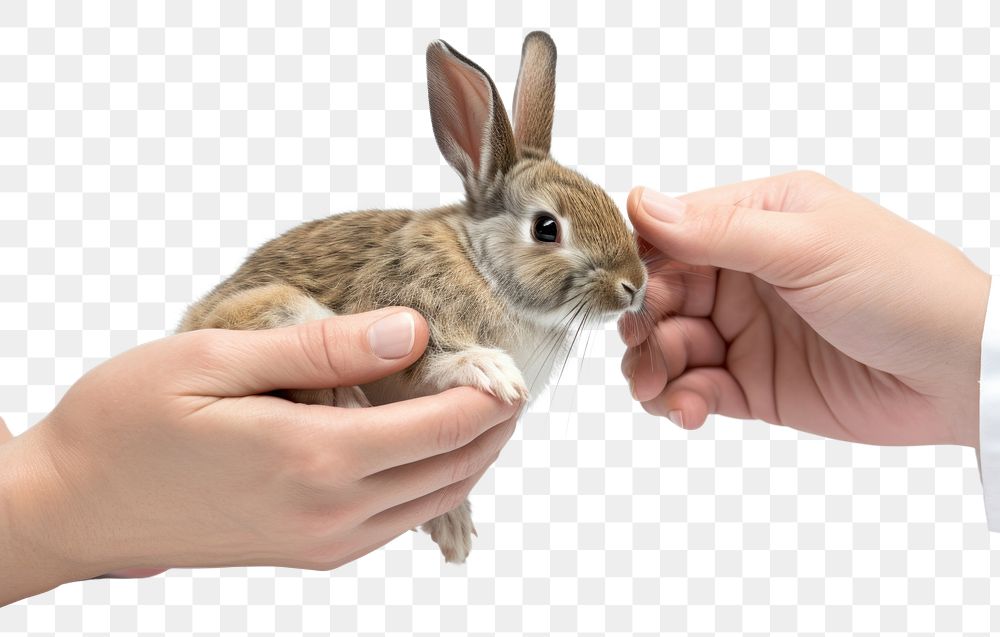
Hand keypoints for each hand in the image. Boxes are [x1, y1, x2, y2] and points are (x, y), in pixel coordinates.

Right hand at [0, 308, 518, 604]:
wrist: (73, 505)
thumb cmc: (127, 420)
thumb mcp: (215, 360)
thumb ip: (321, 348)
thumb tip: (411, 329)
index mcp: (315, 458)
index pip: (443, 426)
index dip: (488, 394)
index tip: (509, 361)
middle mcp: (332, 512)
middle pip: (454, 467)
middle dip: (492, 424)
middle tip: (508, 379)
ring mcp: (324, 542)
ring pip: (435, 499)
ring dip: (469, 454)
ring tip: (482, 407)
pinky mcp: (311, 552)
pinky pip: (399, 520)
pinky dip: (431, 480)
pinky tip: (425, 445)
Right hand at [620, 171, 989, 447]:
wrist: (962, 373)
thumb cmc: (903, 287)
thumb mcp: (808, 245)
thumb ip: (719, 230)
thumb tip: (640, 202)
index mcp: (757, 221)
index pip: (672, 234)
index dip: (639, 264)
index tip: (624, 293)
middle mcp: (744, 273)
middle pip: (660, 295)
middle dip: (641, 325)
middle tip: (639, 350)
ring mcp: (746, 330)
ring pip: (668, 346)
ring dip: (651, 368)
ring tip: (655, 390)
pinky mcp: (753, 384)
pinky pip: (694, 390)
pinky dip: (679, 401)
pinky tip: (689, 410)